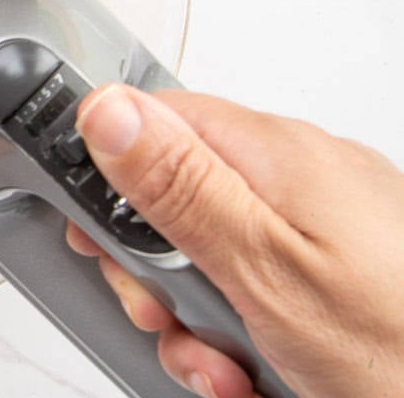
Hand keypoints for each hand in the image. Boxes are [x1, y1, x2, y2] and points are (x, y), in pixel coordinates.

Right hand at [67, 87, 403, 397]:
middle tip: (174, 320)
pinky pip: (257, 277)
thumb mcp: (264, 271)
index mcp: (275, 154)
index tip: (103, 243)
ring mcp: (322, 219)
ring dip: (199, 317)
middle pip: (173, 194)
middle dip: (156, 270)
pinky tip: (261, 371)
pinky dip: (244, 329)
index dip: (109, 181)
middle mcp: (298, 172)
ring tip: (231, 368)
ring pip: (209, 249)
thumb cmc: (400, 348)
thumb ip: (179, 185)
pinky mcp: (337, 262)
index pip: (149, 122)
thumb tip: (105, 107)